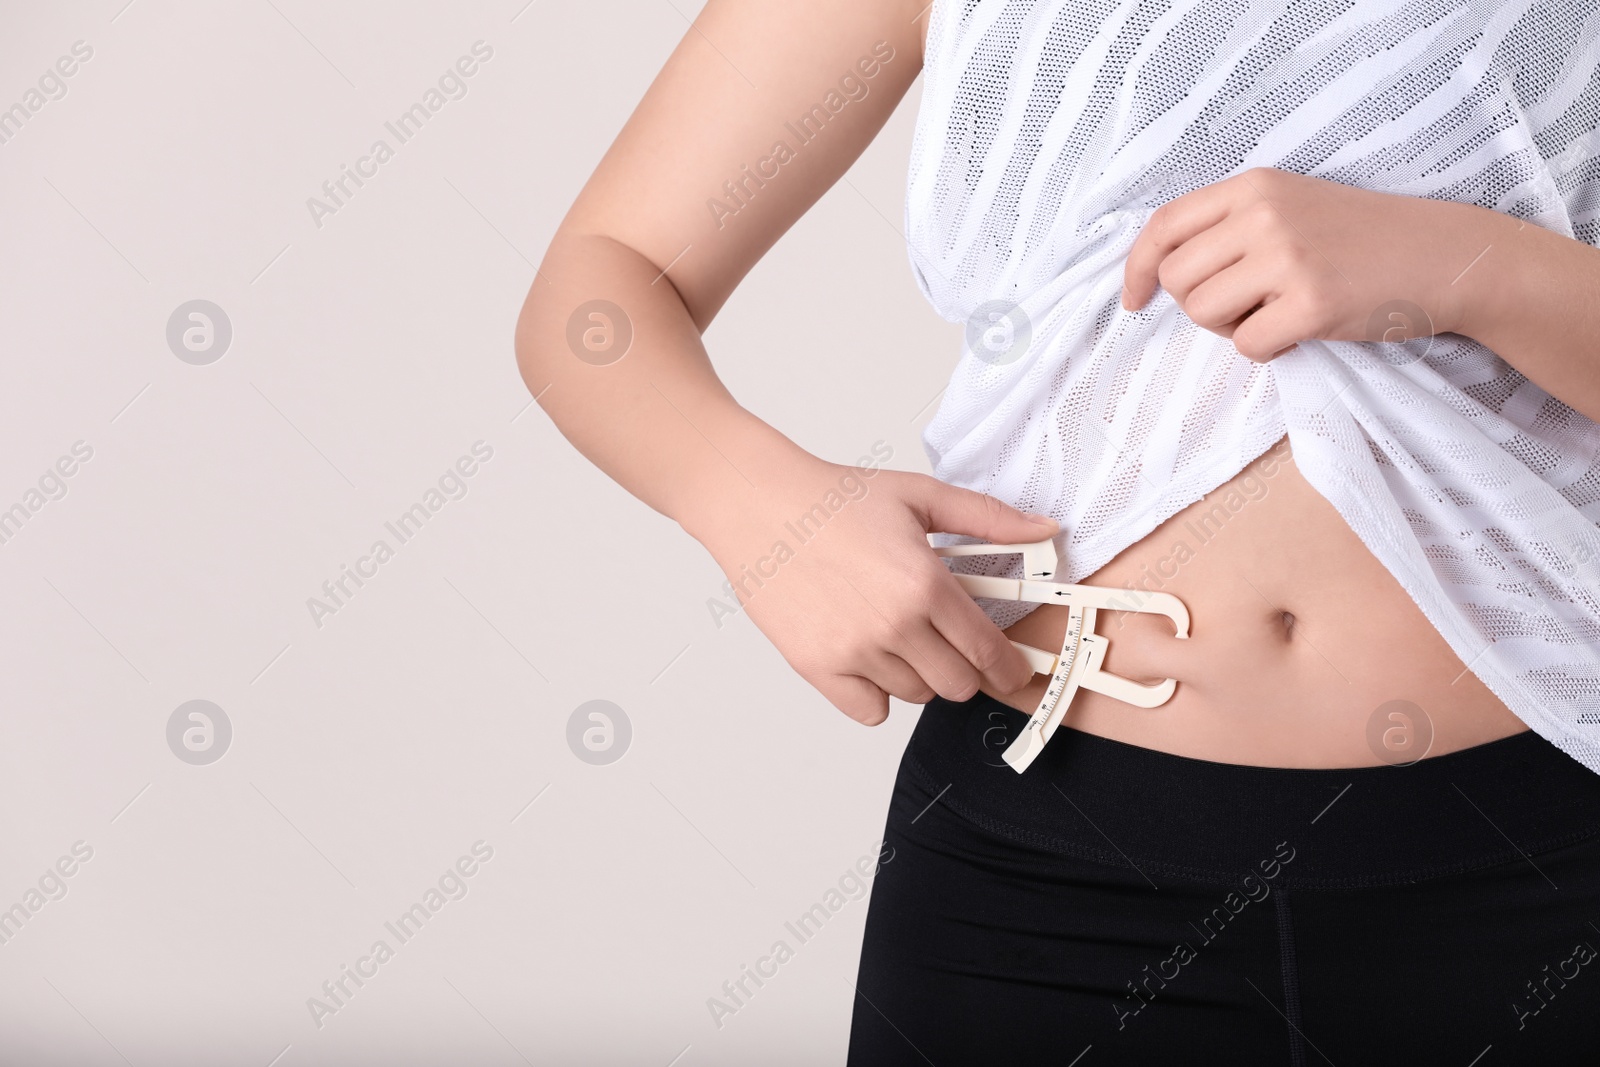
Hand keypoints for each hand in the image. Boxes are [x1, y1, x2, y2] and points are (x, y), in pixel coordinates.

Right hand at [688, 457, 1059, 724]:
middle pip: (957, 685)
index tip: (1014, 673)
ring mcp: (854, 651)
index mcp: (925, 584)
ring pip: (915, 696)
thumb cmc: (831, 499)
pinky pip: (870, 711)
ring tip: (900, 635)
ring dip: (919, 675)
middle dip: (965, 669)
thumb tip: (1043, 530)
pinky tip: (871, 659)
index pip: (987, 651)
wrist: (759, 506)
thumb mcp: (919, 496)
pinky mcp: (817, 667)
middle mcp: (893, 625)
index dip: (1009, 668)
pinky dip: (877, 694)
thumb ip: (987, 519)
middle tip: (951, 645)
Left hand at [1121, 166, 1492, 361]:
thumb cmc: (1359, 238)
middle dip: (1198, 305)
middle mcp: (1264, 216)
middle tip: (1242, 305)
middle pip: (1178, 279)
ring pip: (1204, 313)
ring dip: (1230, 327)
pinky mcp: (1312, 304)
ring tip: (1274, 313)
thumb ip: (1230, 225)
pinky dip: (1265, 349)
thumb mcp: (1290, 204)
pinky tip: (1299, 331)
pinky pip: (1246, 345)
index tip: (1135, 300)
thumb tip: (1159, 271)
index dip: (1138, 268)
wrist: (1442, 255)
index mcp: (1253, 186)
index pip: (1164, 226)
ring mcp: (1288, 259)